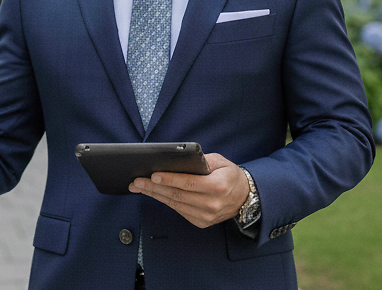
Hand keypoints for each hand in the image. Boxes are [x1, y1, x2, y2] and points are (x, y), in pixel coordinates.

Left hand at [129, 152, 247, 228]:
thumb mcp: (220, 161)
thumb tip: (179, 159)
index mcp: (218, 187)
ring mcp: (205, 216)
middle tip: (137, 181)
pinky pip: (178, 210)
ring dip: (154, 195)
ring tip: (139, 186)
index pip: (188, 183)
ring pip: (175, 204)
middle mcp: (211, 204)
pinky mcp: (200, 222)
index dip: (169, 179)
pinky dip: (165, 201)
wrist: (243, 198)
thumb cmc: (230, 175)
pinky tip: (153, 193)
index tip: (153, 175)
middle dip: (154, 187)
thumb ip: (201, 160)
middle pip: (177, 195)